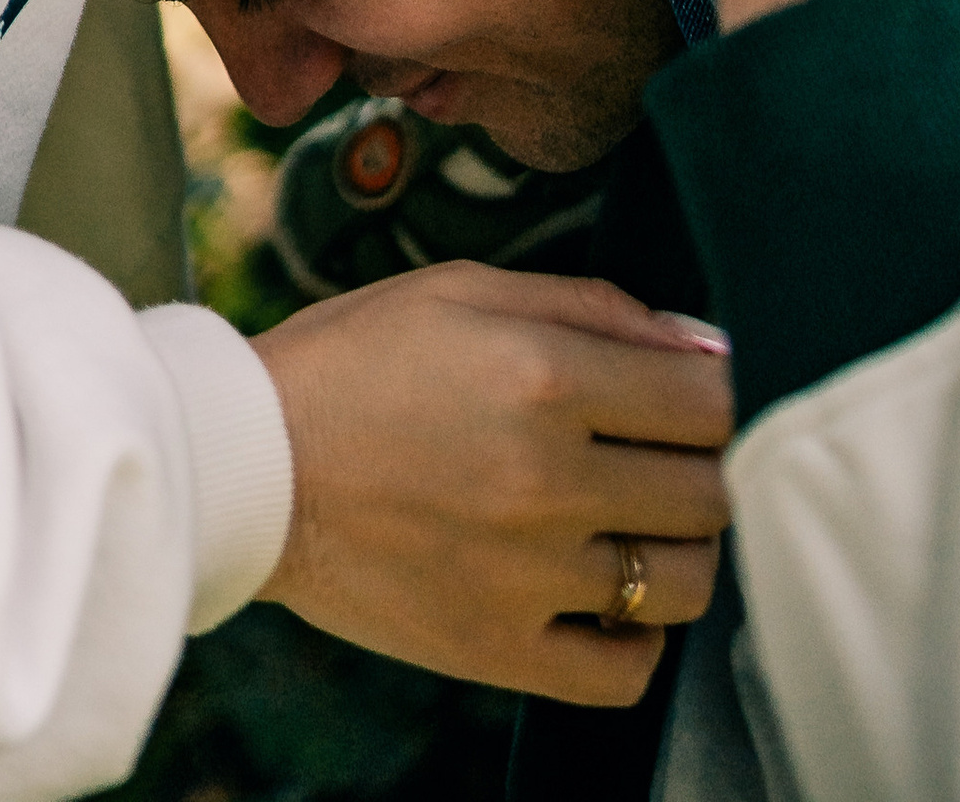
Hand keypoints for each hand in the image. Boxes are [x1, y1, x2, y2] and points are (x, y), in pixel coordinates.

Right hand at [255, 260, 731, 700]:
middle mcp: (547, 479)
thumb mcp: (464, 290)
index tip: (686, 391)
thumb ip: (591, 306)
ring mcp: (528, 575)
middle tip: (656, 451)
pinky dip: (637, 637)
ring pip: (684, 582)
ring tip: (637, 520)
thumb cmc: (354, 360)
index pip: (707, 398)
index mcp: (542, 376)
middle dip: (700, 463)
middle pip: (709, 492)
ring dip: (680, 548)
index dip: (710, 389)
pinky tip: (607, 594)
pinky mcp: (500, 648)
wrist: (249, 466)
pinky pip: (626, 670)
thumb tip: (702, 345)